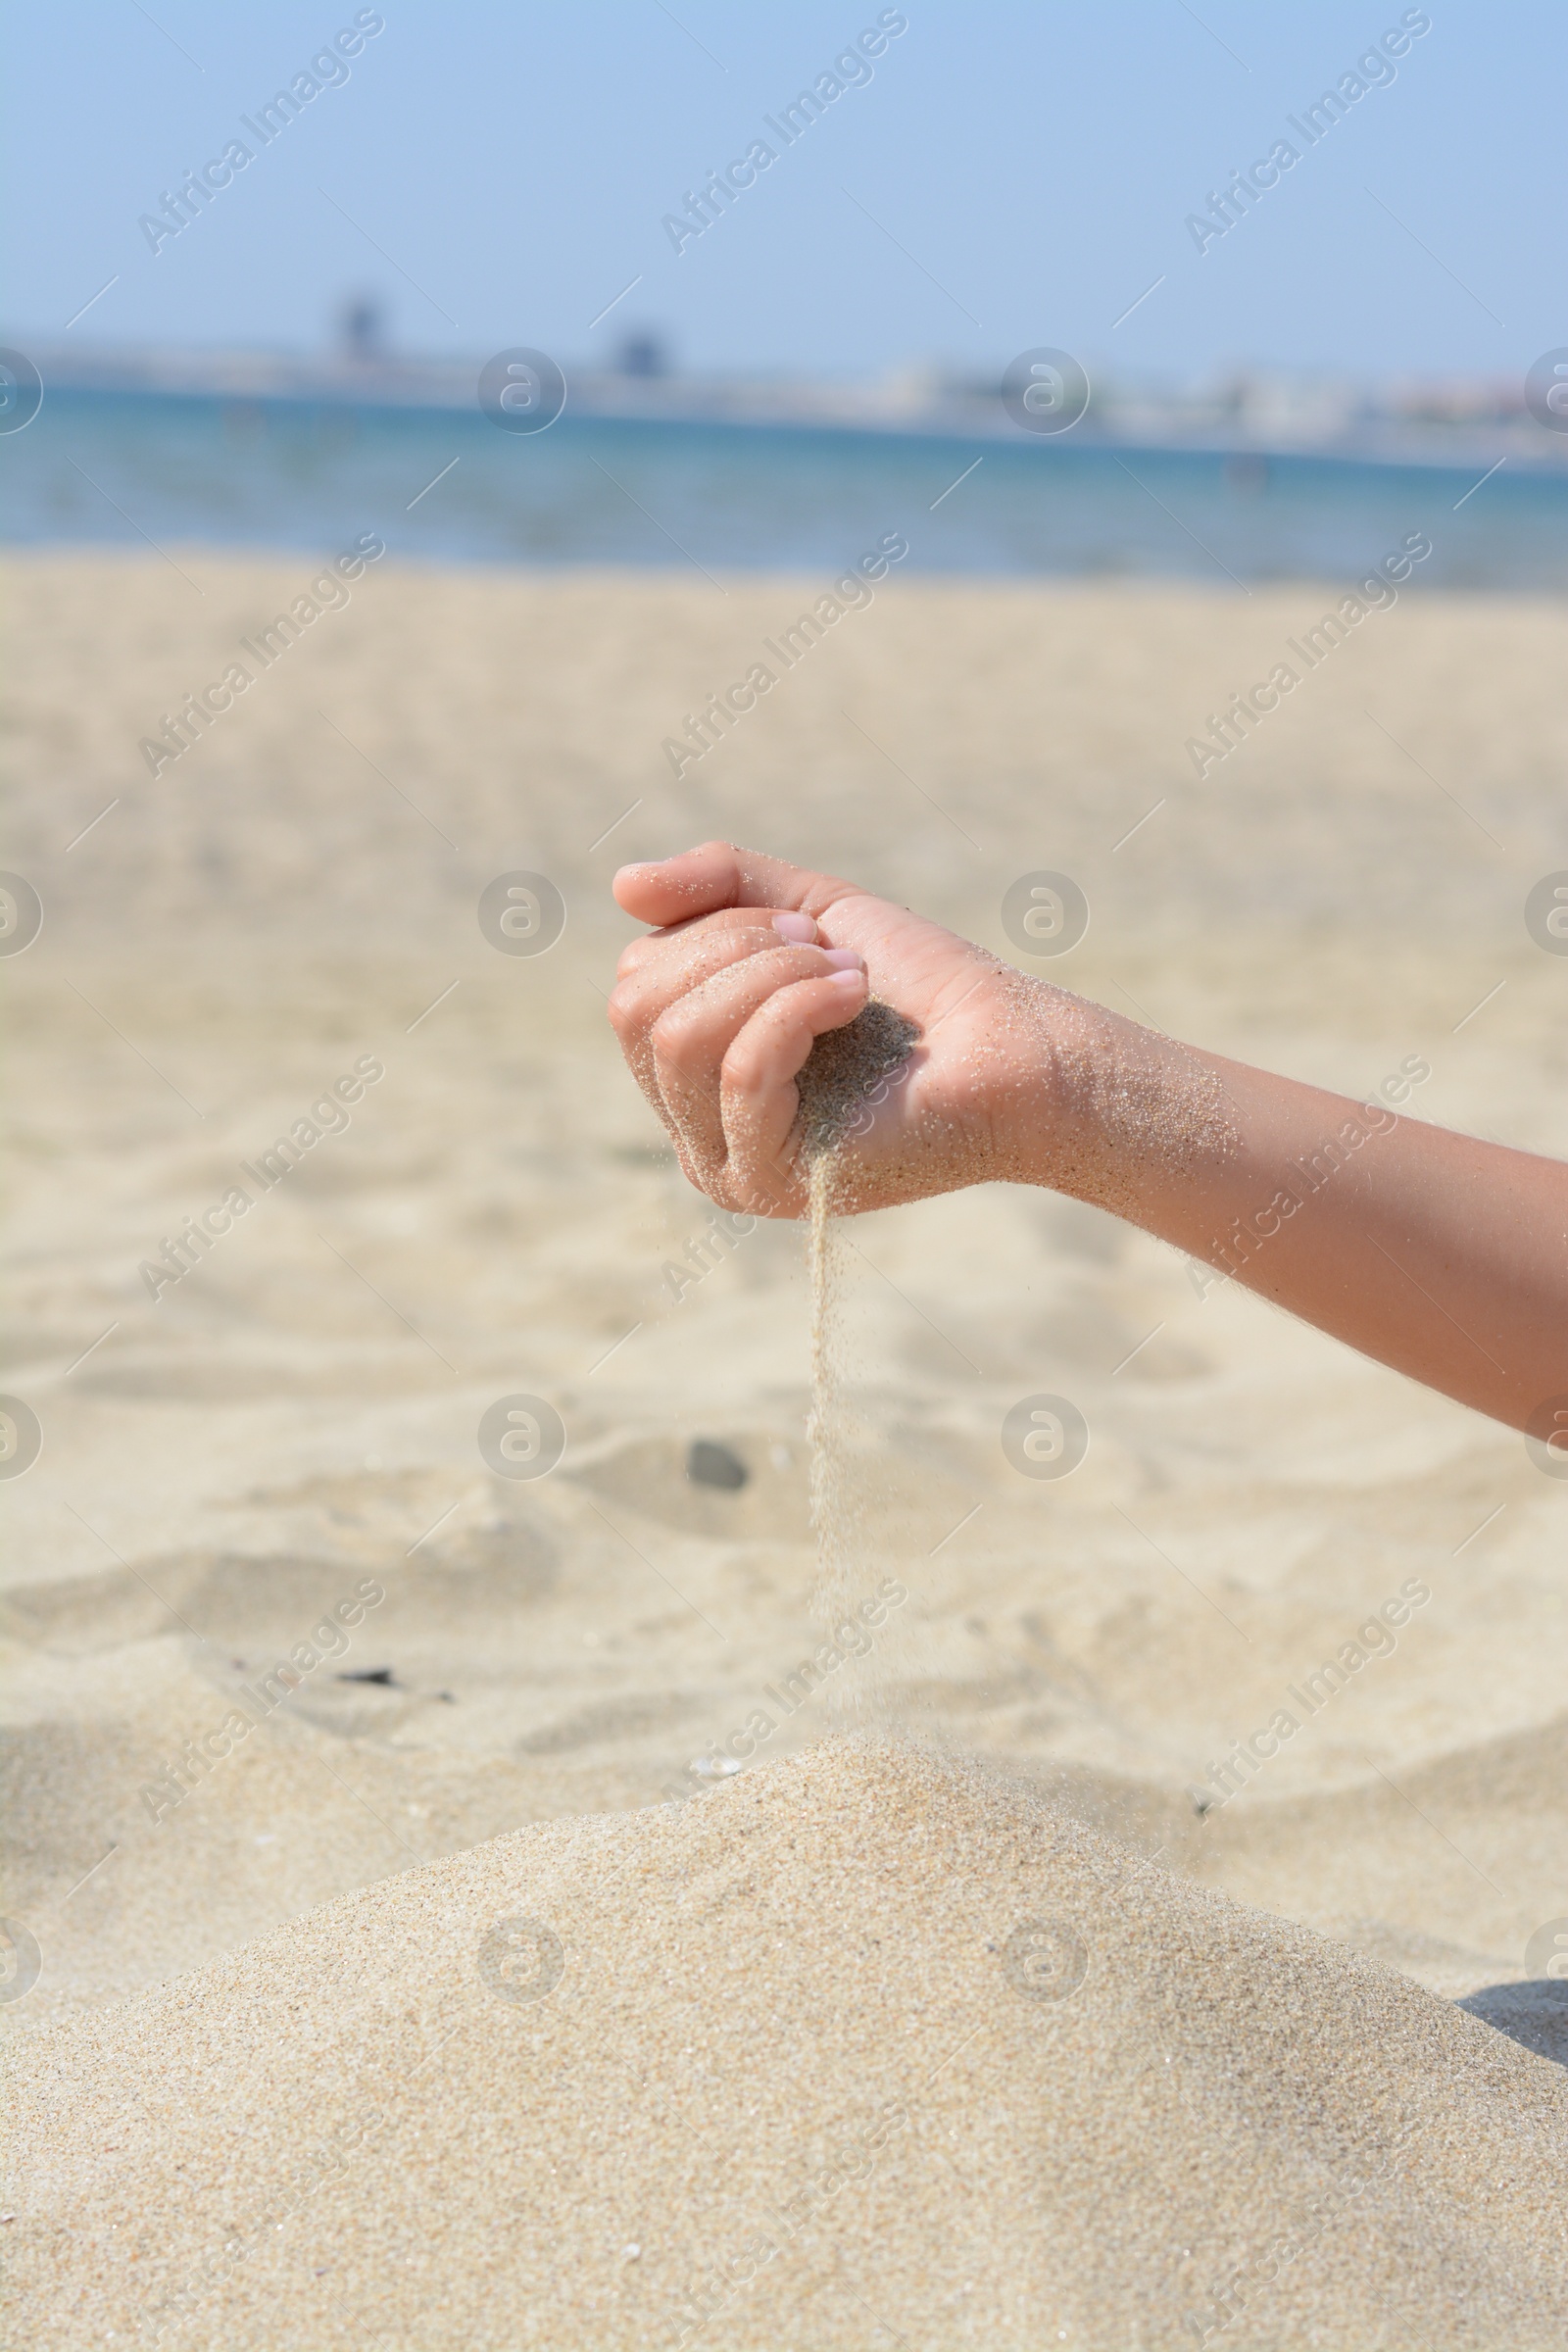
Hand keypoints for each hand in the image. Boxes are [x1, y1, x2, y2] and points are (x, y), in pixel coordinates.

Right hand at [608, 840, 1092, 1216]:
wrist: (1011, 1049)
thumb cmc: (919, 989)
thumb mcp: (809, 911)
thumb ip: (719, 887)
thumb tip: (620, 884)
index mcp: (692, 1073)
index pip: (635, 981)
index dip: (717, 930)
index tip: (811, 934)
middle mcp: (692, 1130)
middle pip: (637, 1008)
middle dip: (736, 948)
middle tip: (827, 951)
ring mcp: (725, 1165)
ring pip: (679, 1037)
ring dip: (774, 976)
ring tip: (848, 978)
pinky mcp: (768, 1183)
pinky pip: (736, 1071)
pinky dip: (798, 1007)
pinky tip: (854, 1000)